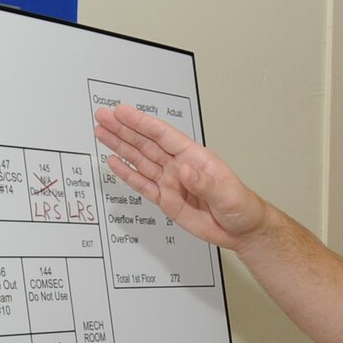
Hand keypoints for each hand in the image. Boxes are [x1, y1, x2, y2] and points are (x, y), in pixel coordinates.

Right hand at [93, 104, 268, 250]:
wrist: (241, 230)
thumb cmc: (240, 205)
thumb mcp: (226, 193)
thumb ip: (204, 183)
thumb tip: (185, 171)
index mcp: (194, 157)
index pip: (163, 135)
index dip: (141, 123)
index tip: (123, 112)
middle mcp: (179, 166)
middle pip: (145, 143)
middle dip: (123, 129)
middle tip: (103, 116)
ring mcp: (170, 182)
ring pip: (140, 160)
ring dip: (120, 146)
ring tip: (102, 133)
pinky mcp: (166, 200)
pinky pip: (142, 184)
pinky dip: (127, 173)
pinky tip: (114, 162)